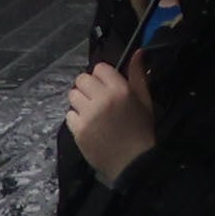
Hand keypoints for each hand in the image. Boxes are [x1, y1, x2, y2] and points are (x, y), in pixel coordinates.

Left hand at [62, 63, 158, 184]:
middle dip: (88, 87)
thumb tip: (137, 52)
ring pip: (73, 95)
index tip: (108, 86)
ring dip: (81, 101)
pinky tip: (88, 125)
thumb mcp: (145, 101)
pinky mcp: (78, 130)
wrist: (132, 163)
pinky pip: (69, 114)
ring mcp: (88, 115)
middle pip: (82, 79)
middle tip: (97, 99)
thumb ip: (138, 75)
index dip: (103, 76)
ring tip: (92, 112)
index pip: (100, 68)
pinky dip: (76, 118)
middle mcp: (102, 99)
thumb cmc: (141, 130)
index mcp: (120, 90)